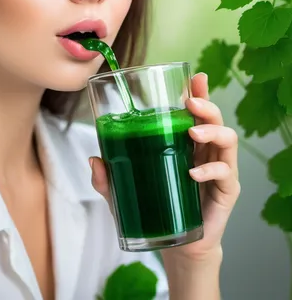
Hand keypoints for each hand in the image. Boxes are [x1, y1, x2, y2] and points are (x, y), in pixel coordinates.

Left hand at [89, 72, 239, 262]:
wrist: (176, 244)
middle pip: (214, 118)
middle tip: (190, 103)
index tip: (195, 77)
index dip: (197, 92)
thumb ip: (107, 178)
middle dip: (205, 105)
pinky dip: (211, 170)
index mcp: (184, 142)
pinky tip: (194, 173)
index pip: (195, 112)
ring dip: (211, 131)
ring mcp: (218, 170)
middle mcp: (204, 151)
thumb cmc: (154, 209)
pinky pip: (226, 174)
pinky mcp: (226, 192)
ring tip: (192, 133)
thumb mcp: (124, 191)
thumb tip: (94, 160)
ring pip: (227, 139)